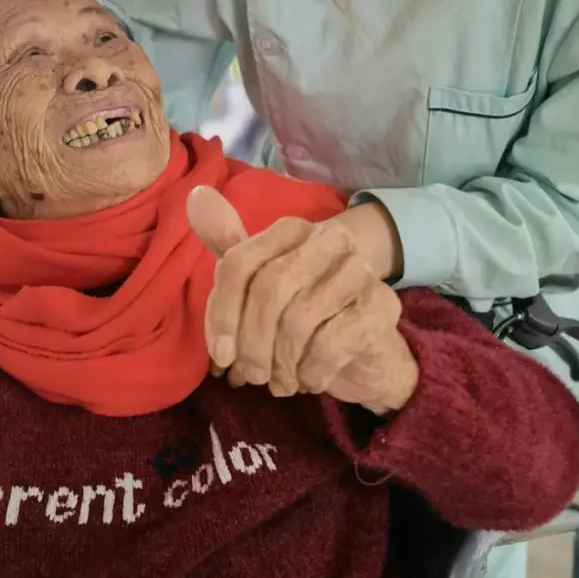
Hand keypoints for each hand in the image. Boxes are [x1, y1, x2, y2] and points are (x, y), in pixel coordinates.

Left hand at [187, 188, 418, 414]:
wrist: (368, 352)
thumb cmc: (304, 318)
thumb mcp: (259, 284)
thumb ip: (228, 247)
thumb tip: (196, 197)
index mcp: (292, 230)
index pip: (239, 264)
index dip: (222, 314)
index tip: (220, 356)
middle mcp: (330, 240)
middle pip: (269, 289)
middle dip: (253, 344)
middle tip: (251, 376)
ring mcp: (360, 270)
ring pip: (299, 319)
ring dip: (282, 363)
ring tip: (280, 380)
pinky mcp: (382, 306)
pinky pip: (331, 343)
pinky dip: (311, 372)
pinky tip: (309, 380)